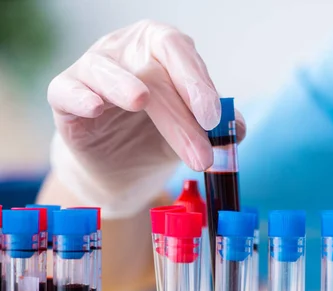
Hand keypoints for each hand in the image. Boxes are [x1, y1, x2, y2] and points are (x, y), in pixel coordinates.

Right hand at [47, 20, 245, 216]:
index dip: (197, 82)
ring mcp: (93, 69)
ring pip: (105, 70)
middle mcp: (126, 51)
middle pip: (152, 71)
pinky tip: (96, 107)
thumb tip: (237, 128)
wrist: (121, 166)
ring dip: (124, 85)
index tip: (213, 119)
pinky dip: (81, 96)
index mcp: (161, 50)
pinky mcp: (64, 95)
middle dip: (179, 116)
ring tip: (141, 101)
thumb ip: (217, 126)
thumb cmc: (158, 136)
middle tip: (201, 154)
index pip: (179, 52)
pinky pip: (66, 89)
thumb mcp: (193, 131)